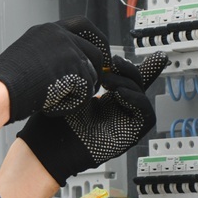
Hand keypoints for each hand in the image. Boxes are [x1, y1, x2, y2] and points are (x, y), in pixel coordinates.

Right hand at [0, 18, 111, 123]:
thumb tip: (61, 70)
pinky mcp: (74, 66)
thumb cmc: (4, 82)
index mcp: (47, 31)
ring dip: (82, 91)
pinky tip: (54, 108)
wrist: (0, 89)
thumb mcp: (25, 58)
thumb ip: (46, 56)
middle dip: (98, 69)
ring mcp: (68, 48)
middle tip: (96, 84)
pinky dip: (73, 104)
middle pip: (94, 50)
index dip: (95, 39)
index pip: (81, 24)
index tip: (100, 52)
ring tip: (64, 102)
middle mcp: (60, 35)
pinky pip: (85, 90)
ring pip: (91, 73)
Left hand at [17, 52, 168, 185]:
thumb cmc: (54, 120)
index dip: (138, 67)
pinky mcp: (130, 135)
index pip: (127, 80)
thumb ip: (88, 74)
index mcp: (105, 100)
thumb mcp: (73, 89)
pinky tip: (119, 94)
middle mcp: (116, 111)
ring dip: (130, 83)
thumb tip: (97, 54)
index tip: (149, 53)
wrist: (48, 145)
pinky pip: (146, 116)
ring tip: (108, 81)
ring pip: (142, 97)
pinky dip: (138, 101)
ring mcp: (123, 122)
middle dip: (129, 69)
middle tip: (113, 62)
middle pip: (137, 85)